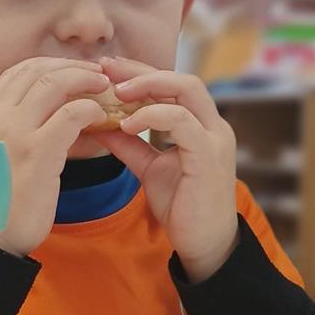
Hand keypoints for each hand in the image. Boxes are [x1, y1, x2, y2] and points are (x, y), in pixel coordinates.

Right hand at [0, 57, 108, 256]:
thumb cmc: (0, 203)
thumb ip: (13, 131)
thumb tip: (45, 113)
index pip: (17, 72)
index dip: (49, 65)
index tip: (73, 71)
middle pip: (37, 70)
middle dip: (71, 67)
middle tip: (97, 74)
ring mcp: (14, 132)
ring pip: (55, 83)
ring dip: (85, 80)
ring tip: (105, 88)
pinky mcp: (37, 151)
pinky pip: (72, 114)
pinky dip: (91, 109)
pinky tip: (102, 118)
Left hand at [95, 58, 238, 282]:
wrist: (204, 245)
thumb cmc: (182, 206)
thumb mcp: (150, 168)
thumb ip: (130, 145)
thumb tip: (99, 124)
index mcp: (201, 124)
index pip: (173, 84)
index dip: (141, 73)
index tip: (108, 69)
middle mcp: (213, 125)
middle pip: (181, 79)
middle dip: (142, 71)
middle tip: (107, 69)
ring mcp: (214, 139)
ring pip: (186, 91)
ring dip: (148, 86)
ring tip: (116, 93)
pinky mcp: (208, 156)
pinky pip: (182, 122)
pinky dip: (153, 116)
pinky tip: (127, 124)